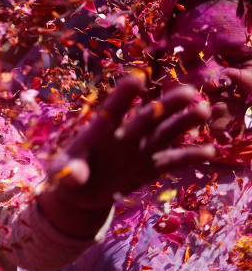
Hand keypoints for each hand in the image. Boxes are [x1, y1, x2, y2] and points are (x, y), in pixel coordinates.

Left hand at [40, 74, 213, 236]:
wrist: (80, 193)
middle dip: (166, 105)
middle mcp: (123, 136)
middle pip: (146, 118)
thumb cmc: (66, 176)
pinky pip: (171, 161)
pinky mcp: (147, 169)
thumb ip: (68, 174)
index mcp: (98, 132)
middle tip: (188, 91)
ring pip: (163, 133)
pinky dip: (189, 157)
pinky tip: (210, 152)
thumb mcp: (60, 176)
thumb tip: (73, 174)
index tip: (137, 78)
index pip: (112, 110)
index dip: (123, 95)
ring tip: (204, 111)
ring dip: (183, 123)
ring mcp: (137, 151)